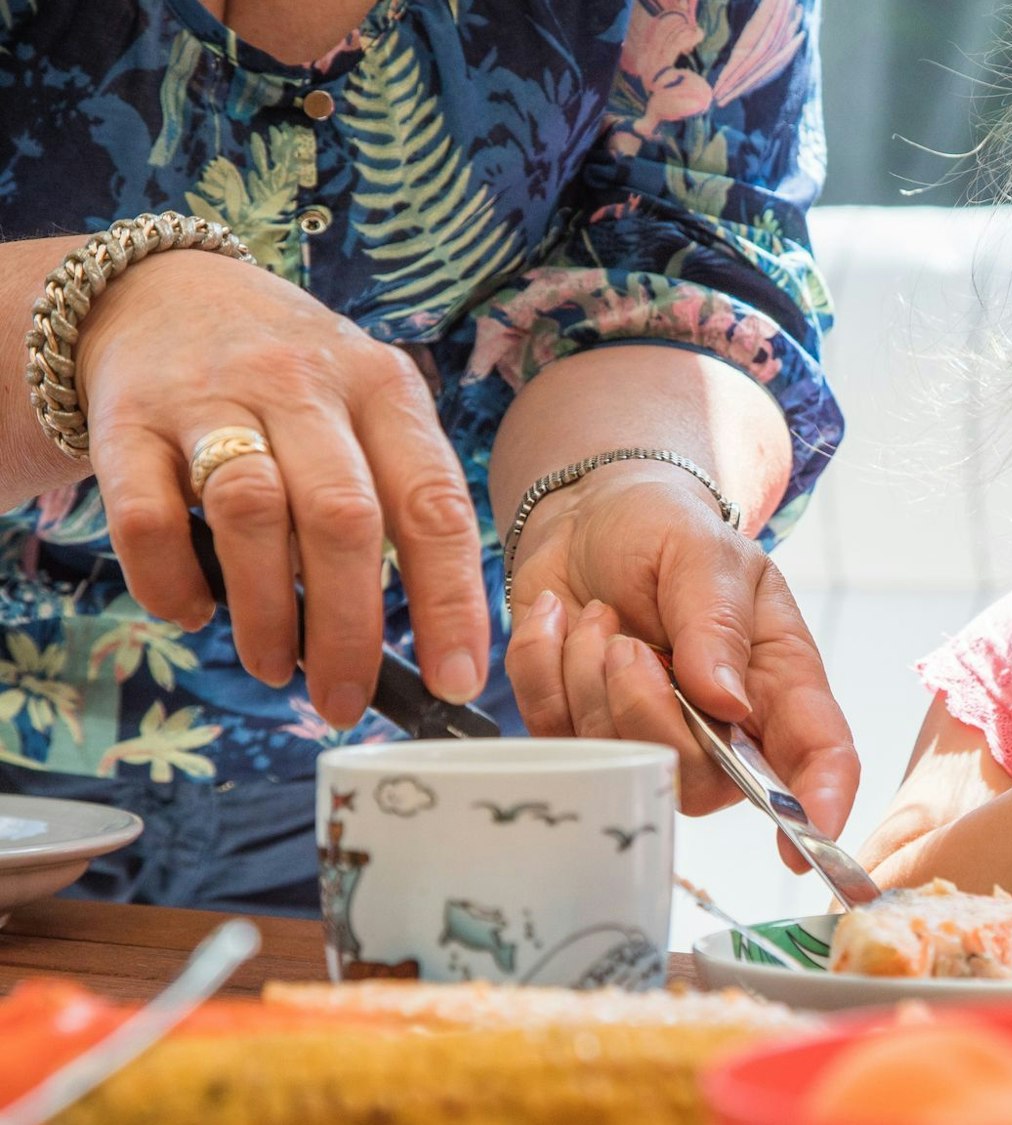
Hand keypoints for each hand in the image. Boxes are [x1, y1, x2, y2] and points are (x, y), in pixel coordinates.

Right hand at [75, 250, 488, 726]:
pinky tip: (193, 610)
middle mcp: (304, 385)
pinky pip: (148, 517)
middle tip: (347, 700)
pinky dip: (170, 581)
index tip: (455, 681)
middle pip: (344, 519)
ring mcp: (212, 398)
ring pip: (252, 514)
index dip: (451, 602)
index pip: (435, 505)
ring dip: (266, 613)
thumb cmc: (294, 385)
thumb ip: (397, 503)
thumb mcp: (367, 410)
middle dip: (350, 629)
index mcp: (384, 389)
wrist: (163, 294)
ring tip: (277, 666)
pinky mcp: (128, 422)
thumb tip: (433, 640)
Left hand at [503, 461, 859, 871]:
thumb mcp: (704, 553)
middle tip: (627, 644)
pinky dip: (542, 667)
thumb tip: (727, 701)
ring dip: (588, 676)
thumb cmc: (665, 530)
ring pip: (620, 759)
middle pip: (700, 780)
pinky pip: (552, 733)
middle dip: (647, 712)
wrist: (588, 516)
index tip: (804, 836)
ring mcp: (651, 737)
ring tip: (598, 616)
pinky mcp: (583, 733)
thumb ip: (716, 622)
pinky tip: (561, 624)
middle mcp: (723, 727)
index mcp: (777, 680)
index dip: (819, 802)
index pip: (818, 753)